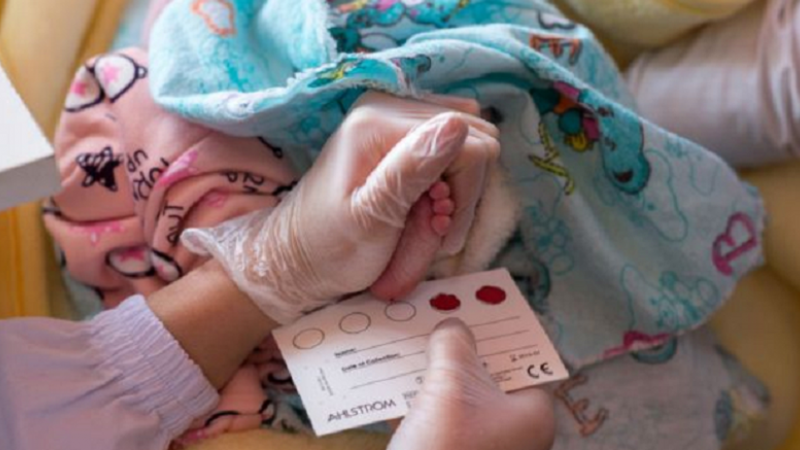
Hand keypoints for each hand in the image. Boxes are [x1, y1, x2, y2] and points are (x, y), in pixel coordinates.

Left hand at [182, 114, 473, 323]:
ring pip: (469, 151)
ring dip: (456, 197)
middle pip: (476, 143)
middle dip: (462, 195)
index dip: (465, 195)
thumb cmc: (329, 249)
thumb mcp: (371, 217)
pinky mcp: (401, 134)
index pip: (471, 146)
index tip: (438, 229)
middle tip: (432, 231)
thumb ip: (412, 169)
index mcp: (379, 120)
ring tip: (425, 229)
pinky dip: (447, 190)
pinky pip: (453, 155)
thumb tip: (457, 125)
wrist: (296, 259)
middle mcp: (389, 106)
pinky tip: (424, 215)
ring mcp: (396, 117)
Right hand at [389, 319, 555, 449]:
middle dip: (463, 347)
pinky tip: (401, 378)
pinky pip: (446, 418)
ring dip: (440, 371)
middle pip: (492, 374)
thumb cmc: (445, 447)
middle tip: (440, 317)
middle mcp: (516, 433)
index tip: (477, 306)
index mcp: (533, 414)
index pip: (525, 357)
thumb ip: (453, 344)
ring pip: (465, 396)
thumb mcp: (450, 384)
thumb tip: (451, 326)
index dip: (501, 329)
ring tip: (415, 341)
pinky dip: (427, 398)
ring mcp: (486, 448)